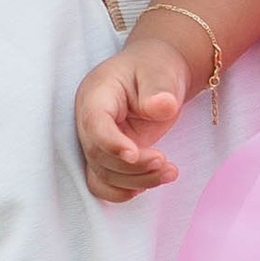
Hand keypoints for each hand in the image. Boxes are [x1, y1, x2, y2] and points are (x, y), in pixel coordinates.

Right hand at [75, 37, 193, 200]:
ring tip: (170, 172)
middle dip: (133, 167)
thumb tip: (162, 107)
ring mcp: (95, 141)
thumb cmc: (155, 69)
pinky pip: (104, 184)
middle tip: (166, 163)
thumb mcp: (161, 72)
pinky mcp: (106, 157)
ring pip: (103, 174)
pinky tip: (152, 182)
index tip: (135, 154)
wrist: (155, 75)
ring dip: (137, 181)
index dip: (110, 142)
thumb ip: (159, 89)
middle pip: (98, 155)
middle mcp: (89, 121)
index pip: (94, 123)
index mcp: (96, 94)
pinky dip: (125, 191)